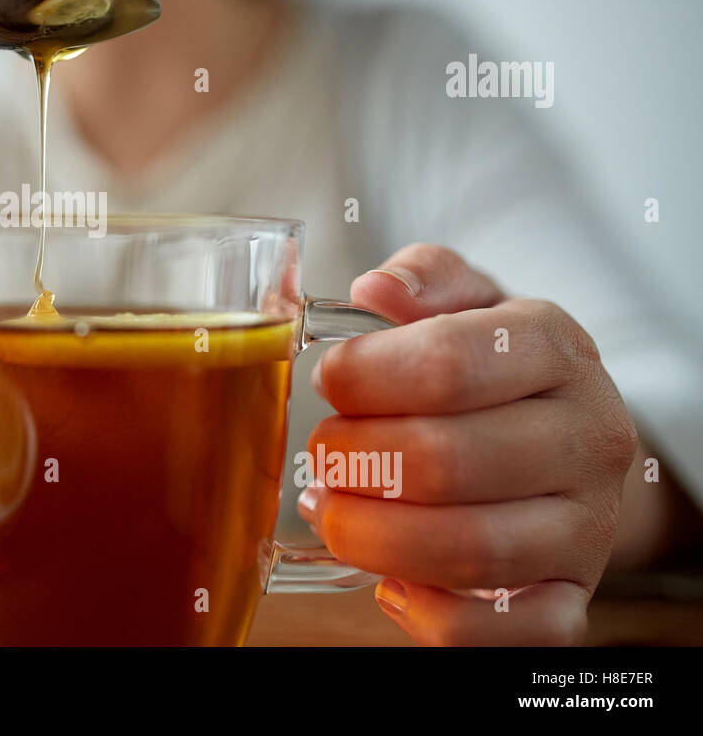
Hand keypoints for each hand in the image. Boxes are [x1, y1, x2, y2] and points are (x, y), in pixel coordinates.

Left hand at [299, 244, 636, 644]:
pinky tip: (389, 581)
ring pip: (469, 551)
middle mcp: (587, 436)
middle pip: (447, 462)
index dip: (364, 377)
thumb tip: (376, 291)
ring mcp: (586, 525)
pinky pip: (503, 631)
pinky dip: (431, 616)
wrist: (565, 435)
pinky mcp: (572, 595)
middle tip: (324, 453)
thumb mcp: (465, 300)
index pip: (447, 364)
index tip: (330, 382)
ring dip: (372, 537)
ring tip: (332, 511)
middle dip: (356, 460)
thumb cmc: (494, 364)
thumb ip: (421, 279)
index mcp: (554, 346)